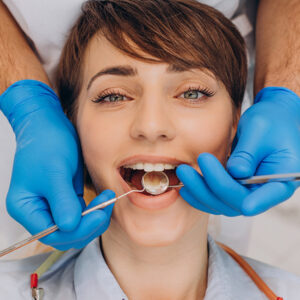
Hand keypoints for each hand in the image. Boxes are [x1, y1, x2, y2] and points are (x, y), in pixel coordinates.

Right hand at [0, 80, 113, 248]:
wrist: (48, 125)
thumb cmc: (46, 143)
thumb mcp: (55, 172)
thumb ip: (62, 201)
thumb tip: (71, 226)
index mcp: (26, 207)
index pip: (52, 234)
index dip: (78, 230)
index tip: (99, 216)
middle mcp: (37, 210)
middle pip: (65, 234)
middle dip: (88, 225)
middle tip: (106, 207)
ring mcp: (52, 205)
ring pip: (76, 226)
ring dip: (94, 218)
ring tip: (107, 200)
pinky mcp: (65, 198)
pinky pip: (81, 213)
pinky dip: (93, 211)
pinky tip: (103, 199)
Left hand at [176, 87, 299, 215]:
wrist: (271, 119)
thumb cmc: (271, 120)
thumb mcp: (260, 130)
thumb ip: (248, 153)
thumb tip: (236, 172)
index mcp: (282, 177)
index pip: (268, 195)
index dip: (252, 200)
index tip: (227, 191)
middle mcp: (266, 190)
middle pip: (238, 202)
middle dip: (210, 187)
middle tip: (186, 170)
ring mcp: (249, 192)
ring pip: (223, 204)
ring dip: (200, 191)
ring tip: (182, 173)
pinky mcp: (235, 188)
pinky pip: (217, 198)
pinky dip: (200, 194)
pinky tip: (185, 186)